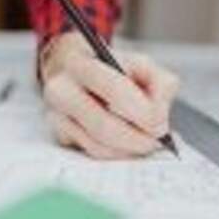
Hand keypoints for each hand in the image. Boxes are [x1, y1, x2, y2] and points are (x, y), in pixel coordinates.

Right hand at [41, 32, 179, 159]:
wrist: (76, 73)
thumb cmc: (112, 70)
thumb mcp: (141, 64)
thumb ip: (160, 83)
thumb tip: (159, 118)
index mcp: (80, 64)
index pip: (115, 91)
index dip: (143, 113)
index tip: (161, 126)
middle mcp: (61, 90)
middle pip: (104, 126)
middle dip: (138, 140)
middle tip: (156, 142)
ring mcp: (57, 116)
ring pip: (99, 147)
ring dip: (129, 151)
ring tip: (145, 143)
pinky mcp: (60, 137)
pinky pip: (94, 154)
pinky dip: (118, 154)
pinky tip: (128, 145)